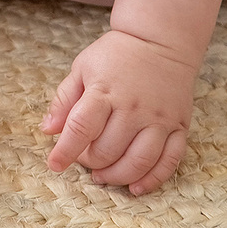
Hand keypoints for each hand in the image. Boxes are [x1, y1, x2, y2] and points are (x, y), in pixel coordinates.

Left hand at [41, 29, 195, 194]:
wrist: (160, 40)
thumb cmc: (116, 54)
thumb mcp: (82, 67)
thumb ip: (64, 99)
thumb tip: (47, 130)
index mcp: (104, 90)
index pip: (81, 127)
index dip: (65, 150)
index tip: (54, 164)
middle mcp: (133, 107)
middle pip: (108, 150)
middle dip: (89, 161)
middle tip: (83, 158)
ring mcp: (158, 119)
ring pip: (137, 162)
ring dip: (117, 177)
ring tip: (102, 177)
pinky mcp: (179, 126)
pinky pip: (168, 162)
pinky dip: (152, 180)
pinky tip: (136, 187)